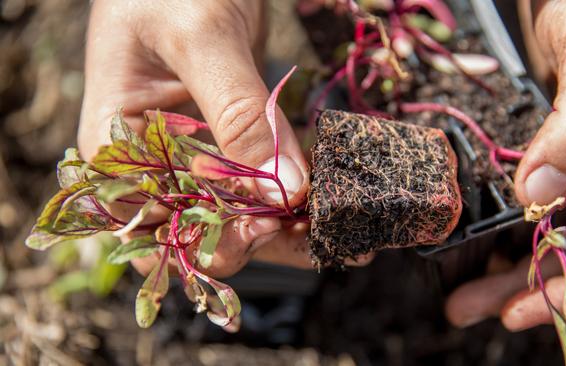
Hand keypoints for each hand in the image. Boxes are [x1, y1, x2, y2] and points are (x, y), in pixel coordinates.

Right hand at [79, 0, 322, 276]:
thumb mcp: (201, 37)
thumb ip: (237, 112)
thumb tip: (281, 191)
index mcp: (118, 144)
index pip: (154, 226)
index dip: (207, 240)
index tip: (262, 225)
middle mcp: (154, 158)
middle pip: (200, 229)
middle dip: (255, 238)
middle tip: (310, 228)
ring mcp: (197, 150)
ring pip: (236, 212)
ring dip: (282, 225)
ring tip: (330, 224)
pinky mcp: (233, 137)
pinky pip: (260, 179)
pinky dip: (291, 195)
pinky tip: (323, 200)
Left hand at [446, 0, 565, 328]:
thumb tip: (537, 197)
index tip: (519, 312)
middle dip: (530, 284)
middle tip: (470, 308)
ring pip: (562, 228)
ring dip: (515, 263)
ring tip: (464, 292)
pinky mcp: (565, 145)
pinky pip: (546, 198)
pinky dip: (515, 225)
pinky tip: (483, 243)